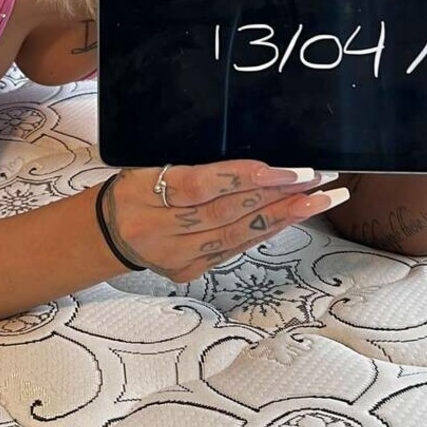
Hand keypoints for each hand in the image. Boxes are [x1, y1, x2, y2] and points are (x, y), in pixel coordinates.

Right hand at [99, 161, 347, 280]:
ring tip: (321, 199)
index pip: (202, 186)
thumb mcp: (147, 162)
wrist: (104, 232)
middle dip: (279, 196)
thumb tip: (252, 155)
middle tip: (320, 179)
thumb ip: (191, 162)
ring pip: (237, 235)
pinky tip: (293, 216)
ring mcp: (176, 256)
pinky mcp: (189, 271)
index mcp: (144, 192)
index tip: (289, 169)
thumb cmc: (133, 185)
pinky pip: (234, 249)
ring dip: (283, 216)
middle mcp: (160, 229)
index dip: (247, 178)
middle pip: (227, 213)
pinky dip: (265, 231)